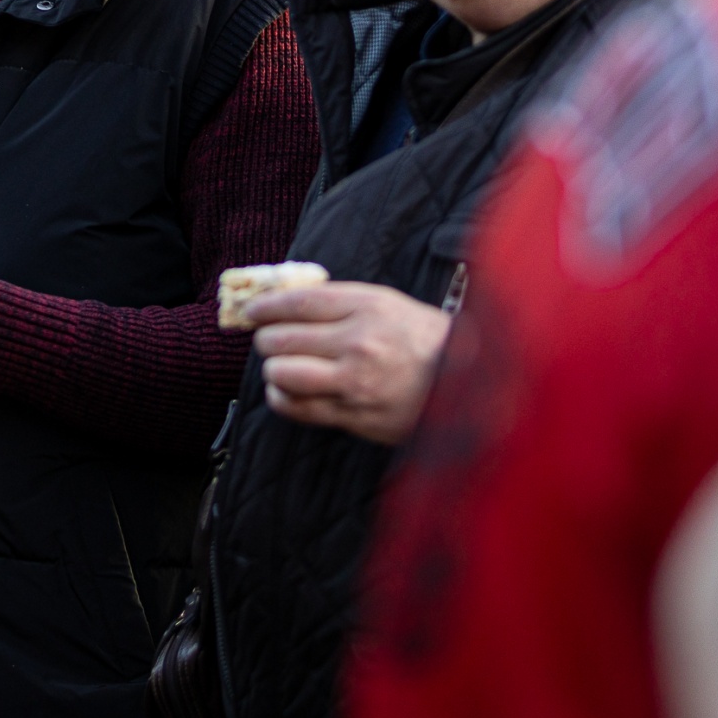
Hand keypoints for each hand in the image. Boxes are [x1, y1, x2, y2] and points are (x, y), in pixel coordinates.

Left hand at [248, 282, 451, 445]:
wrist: (465, 386)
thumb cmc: (427, 341)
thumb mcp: (390, 305)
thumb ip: (344, 303)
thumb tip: (293, 303)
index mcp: (368, 307)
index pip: (300, 302)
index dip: (267, 306)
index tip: (252, 311)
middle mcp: (358, 342)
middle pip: (284, 338)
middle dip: (265, 339)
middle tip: (267, 340)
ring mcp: (354, 382)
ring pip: (283, 373)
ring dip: (273, 369)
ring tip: (279, 367)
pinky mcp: (353, 415)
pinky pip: (297, 407)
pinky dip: (281, 397)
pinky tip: (285, 391)